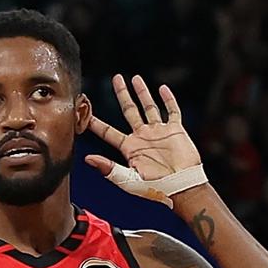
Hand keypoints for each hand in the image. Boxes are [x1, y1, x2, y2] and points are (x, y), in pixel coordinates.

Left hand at [85, 74, 200, 184]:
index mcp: (130, 148)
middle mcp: (142, 137)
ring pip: (149, 107)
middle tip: (116, 79)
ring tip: (135, 79)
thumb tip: (87, 159)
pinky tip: (162, 89)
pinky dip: (168, 99)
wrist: (181, 187)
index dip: (97, 123)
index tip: (86, 112)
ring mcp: (159, 132)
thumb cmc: (155, 188)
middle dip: (122, 94)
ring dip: (142, 92)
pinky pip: (172, 111)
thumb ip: (108, 168)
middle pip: (129, 111)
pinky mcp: (175, 131)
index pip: (109, 132)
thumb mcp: (128, 179)